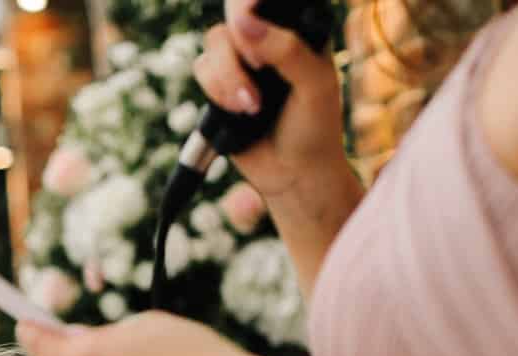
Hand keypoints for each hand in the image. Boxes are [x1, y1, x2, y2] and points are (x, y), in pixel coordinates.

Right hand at [194, 0, 347, 199]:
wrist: (294, 175)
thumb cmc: (315, 127)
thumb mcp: (314, 84)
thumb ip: (286, 49)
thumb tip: (244, 24)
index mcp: (296, 29)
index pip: (264, 1)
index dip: (248, 7)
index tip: (250, 28)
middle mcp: (266, 39)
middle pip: (232, 20)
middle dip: (238, 55)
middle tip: (257, 77)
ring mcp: (241, 62)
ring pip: (213, 44)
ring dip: (228, 80)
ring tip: (251, 108)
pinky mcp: (220, 86)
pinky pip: (202, 70)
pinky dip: (218, 93)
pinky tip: (239, 113)